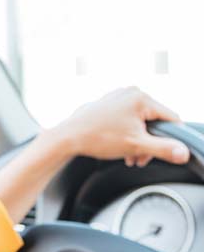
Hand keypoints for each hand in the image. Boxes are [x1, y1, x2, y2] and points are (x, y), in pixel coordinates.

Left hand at [51, 87, 189, 166]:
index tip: (160, 154)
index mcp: (140, 98)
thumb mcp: (136, 146)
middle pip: (154, 122)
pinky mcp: (108, 104)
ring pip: (140, 123)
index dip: (170, 139)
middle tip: (139, 159)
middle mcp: (129, 93)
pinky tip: (120, 148)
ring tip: (128, 156)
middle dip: (149, 144)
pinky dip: (127, 135)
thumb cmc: (97, 137)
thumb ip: (164, 149)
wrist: (67, 137)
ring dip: (138, 142)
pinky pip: (127, 120)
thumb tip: (183, 152)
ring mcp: (117, 97)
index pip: (171, 119)